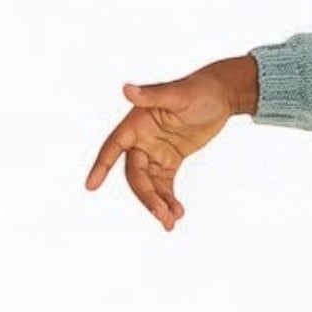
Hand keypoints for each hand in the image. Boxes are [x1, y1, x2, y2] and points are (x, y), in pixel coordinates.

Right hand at [84, 65, 236, 230]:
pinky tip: (178, 213)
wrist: (220, 96)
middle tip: (162, 216)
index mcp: (136, 123)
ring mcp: (155, 152)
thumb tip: (127, 89)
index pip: (113, 147)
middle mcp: (141, 139)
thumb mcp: (177, 93)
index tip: (91, 185)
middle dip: (147, 196)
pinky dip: (168, 199)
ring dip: (158, 203)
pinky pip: (164, 184)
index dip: (101, 166)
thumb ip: (152, 95)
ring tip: (171, 222)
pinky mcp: (169, 161)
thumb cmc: (198, 89)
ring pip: (149, 184)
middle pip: (136, 174)